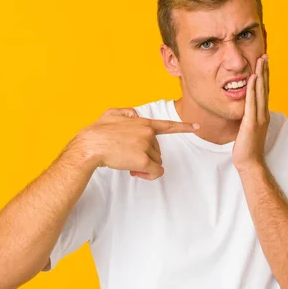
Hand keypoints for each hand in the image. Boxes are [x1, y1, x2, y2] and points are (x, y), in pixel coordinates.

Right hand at [74, 108, 198, 179]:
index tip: (197, 127)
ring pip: (156, 162)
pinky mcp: (143, 160)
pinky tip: (135, 172)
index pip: (168, 125)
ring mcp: (146, 146)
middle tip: (129, 158)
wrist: (90, 145)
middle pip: (157, 151)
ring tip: (127, 163)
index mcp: (144, 123)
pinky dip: (148, 175)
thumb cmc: (97, 132)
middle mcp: (148, 133)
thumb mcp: (111, 113)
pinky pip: (155, 172)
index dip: (184, 127)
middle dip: (146, 157)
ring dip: (145, 166)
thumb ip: (126, 112)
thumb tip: (134, 114)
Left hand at [233, 54, 269, 171]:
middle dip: (265, 70)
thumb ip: (249, 117)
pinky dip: (252, 89)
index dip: (265, 76)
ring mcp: (259, 118)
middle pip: (265, 88)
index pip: (264, 91)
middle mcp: (263, 113)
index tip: (264, 63)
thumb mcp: (249, 128)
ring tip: (260, 60)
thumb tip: (246, 110)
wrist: (250, 162)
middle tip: (264, 55)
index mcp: (263, 114)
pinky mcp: (251, 123)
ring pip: (260, 92)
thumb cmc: (248, 148)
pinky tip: (252, 78)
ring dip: (260, 75)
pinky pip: (251, 102)